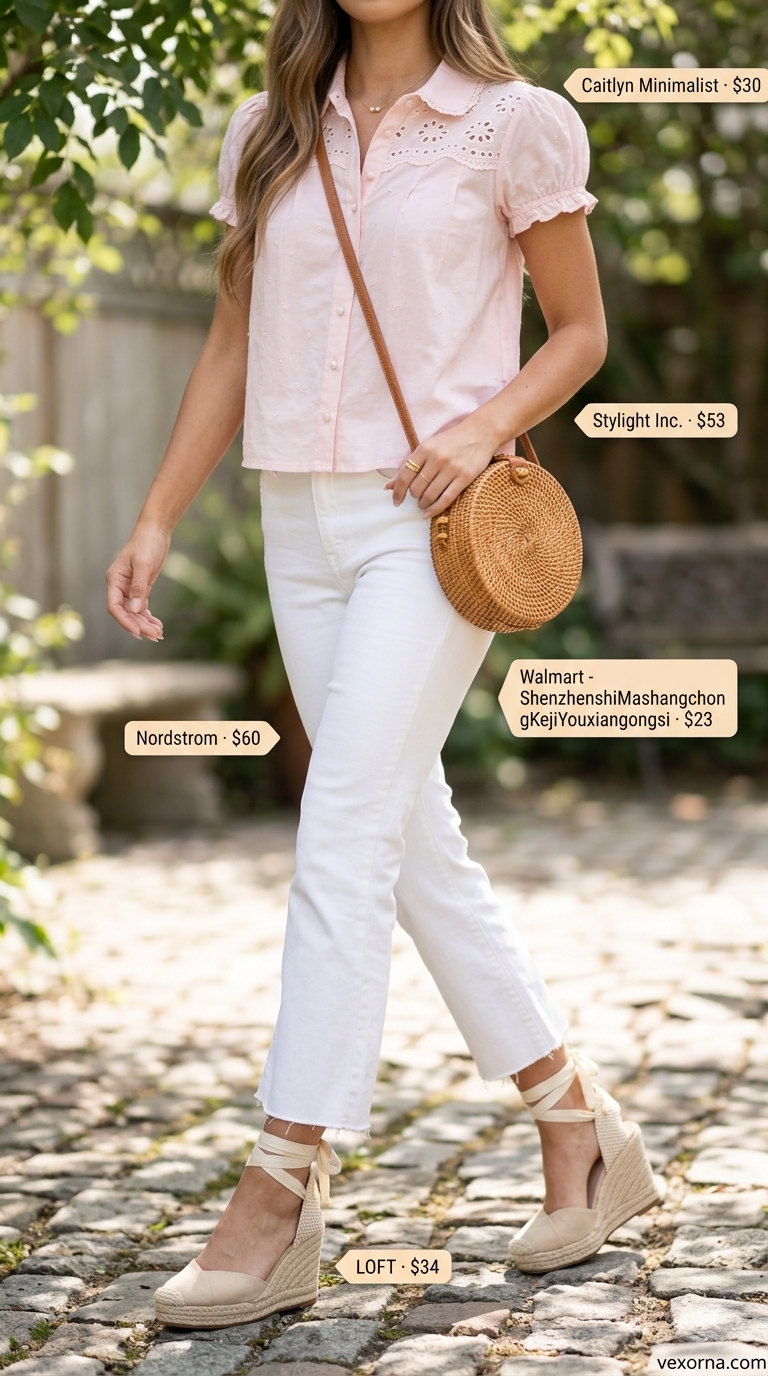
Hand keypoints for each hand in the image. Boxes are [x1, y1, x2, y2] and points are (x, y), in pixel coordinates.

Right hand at [106, 522, 169, 641]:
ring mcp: (129, 588)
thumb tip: (135, 610)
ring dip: (145, 624)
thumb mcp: (143, 565)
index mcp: (114, 580)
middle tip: (155, 636)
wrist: (155, 531)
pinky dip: (149, 616)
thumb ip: (139, 587)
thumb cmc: (147, 544)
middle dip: (139, 625)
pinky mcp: (140, 588)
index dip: (124, 621)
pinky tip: (158, 625)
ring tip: (158, 634)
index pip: (114, 607)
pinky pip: (142, 607)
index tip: (138, 632)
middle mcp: (119, 586)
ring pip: (134, 612)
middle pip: (125, 613)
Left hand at [385, 414, 499, 516]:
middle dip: (413, 497)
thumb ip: (409, 466)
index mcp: (425, 448)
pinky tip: (428, 513)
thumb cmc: (451, 441)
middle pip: (416, 488)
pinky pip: (446, 499)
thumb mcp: (428, 447)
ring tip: (424, 504)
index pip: (405, 475)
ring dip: (423, 504)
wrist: (481, 432)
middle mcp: (437, 458)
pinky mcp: (465, 477)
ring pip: (430, 495)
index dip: (398, 492)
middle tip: (417, 498)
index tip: (396, 501)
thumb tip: (388, 487)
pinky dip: (434, 509)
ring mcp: (452, 468)